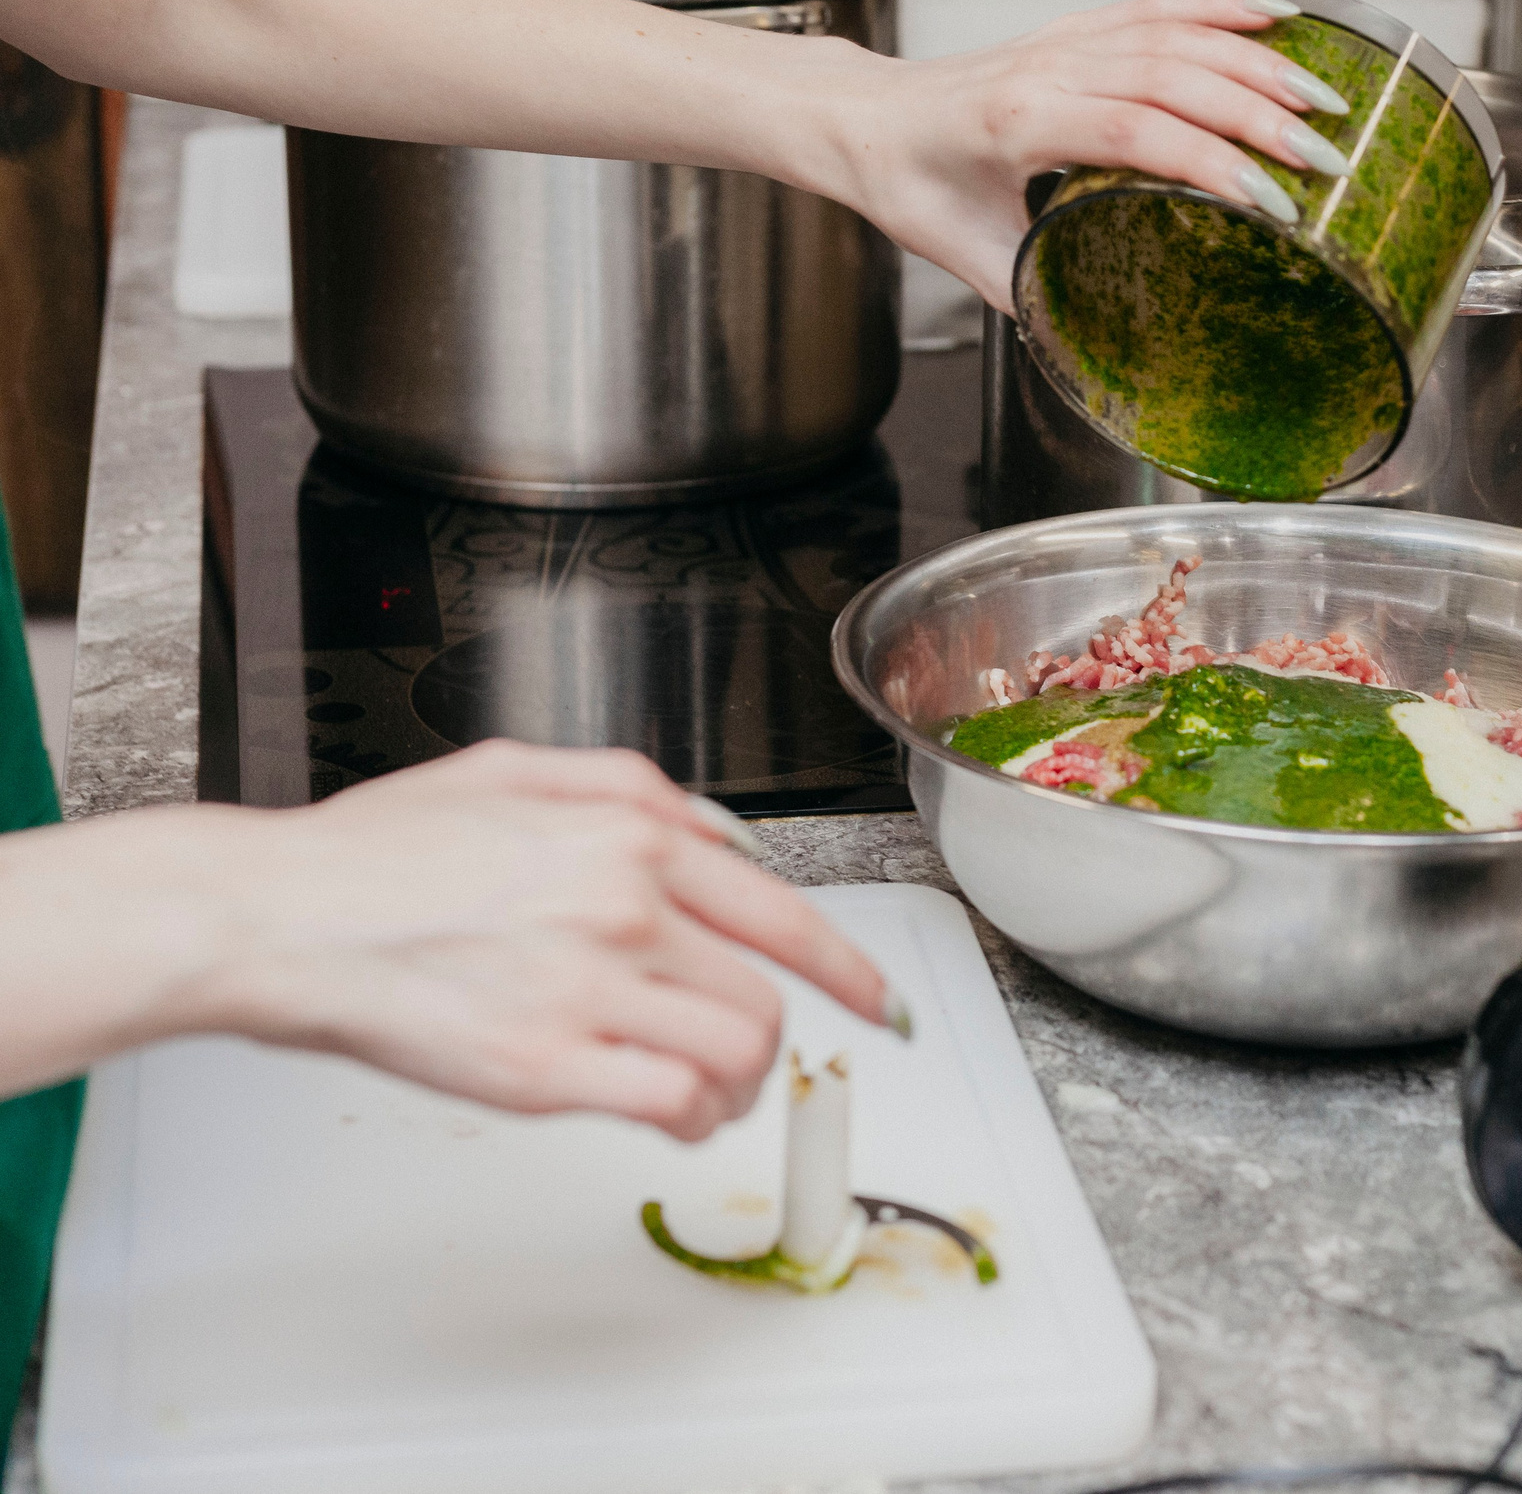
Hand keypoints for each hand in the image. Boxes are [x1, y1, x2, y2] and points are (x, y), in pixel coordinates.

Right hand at [1, 742, 896, 1138]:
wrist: (277, 916)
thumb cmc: (373, 854)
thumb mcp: (514, 771)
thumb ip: (632, 788)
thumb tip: (719, 831)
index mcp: (630, 831)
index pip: (784, 910)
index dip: (848, 967)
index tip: (874, 1000)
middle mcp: (626, 903)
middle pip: (768, 993)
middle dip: (771, 1036)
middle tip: (747, 1057)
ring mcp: (591, 986)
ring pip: (737, 1052)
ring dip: (737, 1085)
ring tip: (702, 1090)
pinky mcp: (546, 1065)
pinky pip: (675, 1105)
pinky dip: (690, 1120)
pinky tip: (666, 1116)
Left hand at [812, 0, 1355, 306]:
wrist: (860, 120)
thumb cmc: (905, 182)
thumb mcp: (966, 258)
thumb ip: (1038, 295)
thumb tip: (1103, 346)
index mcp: (1020, 123)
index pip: (1136, 132)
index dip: (1213, 164)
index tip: (1275, 204)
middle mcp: (1048, 69)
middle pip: (1175, 76)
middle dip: (1262, 115)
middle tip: (1330, 157)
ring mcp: (1065, 42)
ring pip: (1176, 35)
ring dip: (1258, 61)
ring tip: (1326, 96)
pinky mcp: (1075, 31)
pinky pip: (1157, 6)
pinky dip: (1220, 7)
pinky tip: (1274, 15)